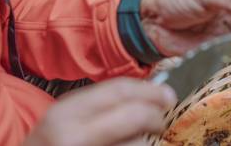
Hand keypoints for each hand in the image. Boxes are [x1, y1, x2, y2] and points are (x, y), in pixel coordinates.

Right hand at [24, 78, 176, 145]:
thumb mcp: (63, 119)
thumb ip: (98, 105)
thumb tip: (148, 93)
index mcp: (65, 113)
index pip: (118, 91)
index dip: (149, 91)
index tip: (167, 94)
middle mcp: (75, 137)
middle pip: (135, 117)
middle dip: (156, 116)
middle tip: (161, 119)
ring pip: (138, 145)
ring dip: (144, 142)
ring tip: (136, 142)